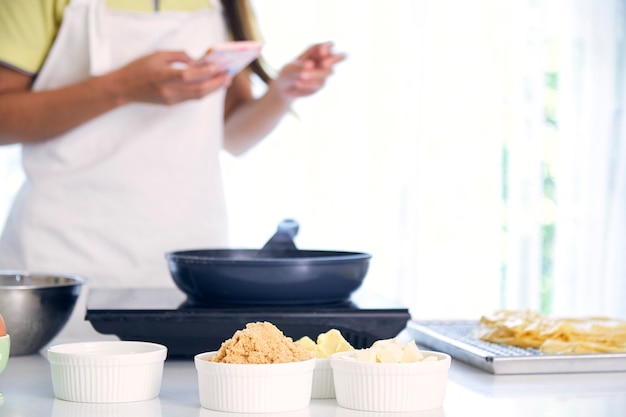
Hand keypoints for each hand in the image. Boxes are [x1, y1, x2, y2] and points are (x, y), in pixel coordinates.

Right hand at [108, 51, 231, 104]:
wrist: (124, 88)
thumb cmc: (139, 68)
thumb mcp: (157, 55)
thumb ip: (178, 56)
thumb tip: (196, 61)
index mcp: (163, 76)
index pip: (188, 75)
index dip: (204, 71)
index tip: (216, 66)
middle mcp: (168, 90)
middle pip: (198, 89)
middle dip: (215, 83)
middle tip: (228, 76)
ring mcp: (170, 99)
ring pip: (197, 96)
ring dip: (213, 89)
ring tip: (224, 82)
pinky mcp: (171, 104)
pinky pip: (191, 98)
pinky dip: (203, 92)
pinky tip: (211, 86)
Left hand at [270, 42, 345, 101]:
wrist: (285, 88)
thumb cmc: (288, 73)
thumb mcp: (290, 69)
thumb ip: (300, 66)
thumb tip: (311, 65)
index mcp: (317, 51)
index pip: (328, 46)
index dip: (326, 47)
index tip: (321, 51)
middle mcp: (323, 61)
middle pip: (339, 57)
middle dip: (336, 58)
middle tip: (326, 62)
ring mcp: (324, 73)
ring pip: (327, 72)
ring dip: (315, 74)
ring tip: (300, 77)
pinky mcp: (321, 84)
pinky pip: (319, 83)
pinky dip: (309, 84)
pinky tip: (298, 84)